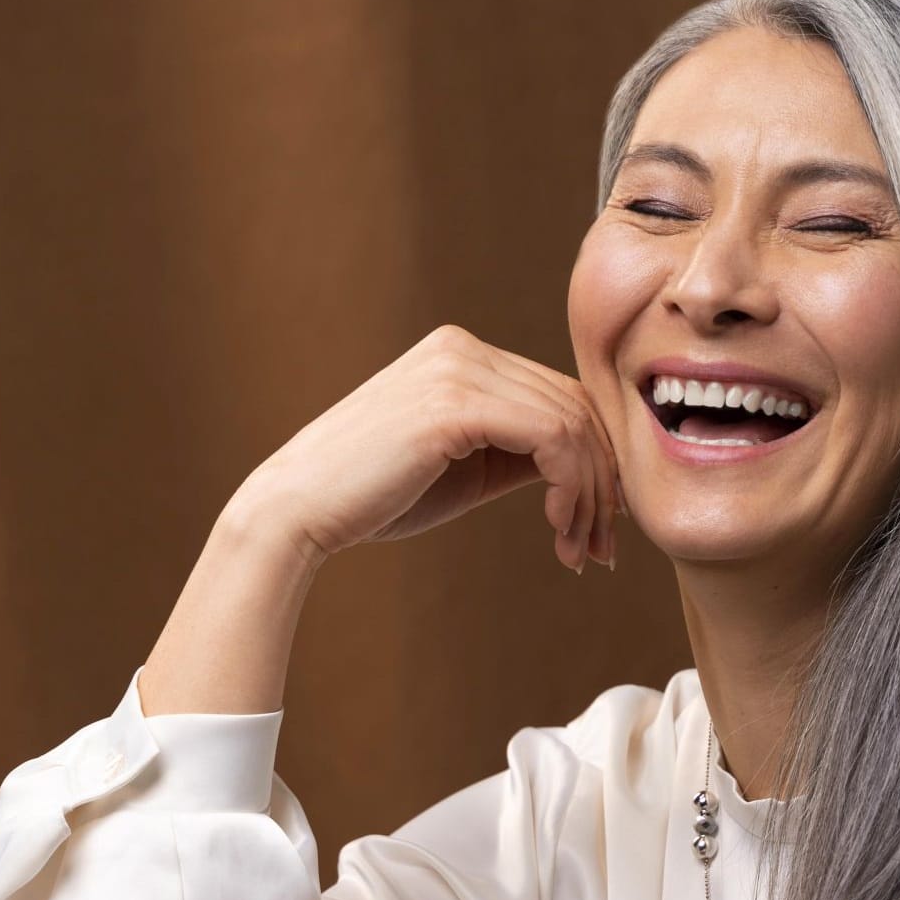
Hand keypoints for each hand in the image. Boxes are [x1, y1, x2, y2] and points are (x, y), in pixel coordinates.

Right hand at [236, 324, 618, 572]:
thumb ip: (520, 452)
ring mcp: (458, 370)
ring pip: (572, 425)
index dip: (596, 460)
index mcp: (462, 354)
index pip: (561, 396)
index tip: (601, 523)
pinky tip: (557, 527)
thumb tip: (586, 470)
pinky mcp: (455, 404)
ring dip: (588, 496)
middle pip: (575, 408)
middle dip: (601, 483)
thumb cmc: (375, 498)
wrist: (297, 511)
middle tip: (602, 547)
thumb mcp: (465, 468)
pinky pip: (551, 438)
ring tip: (579, 550)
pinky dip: (569, 487)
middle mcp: (463, 348)